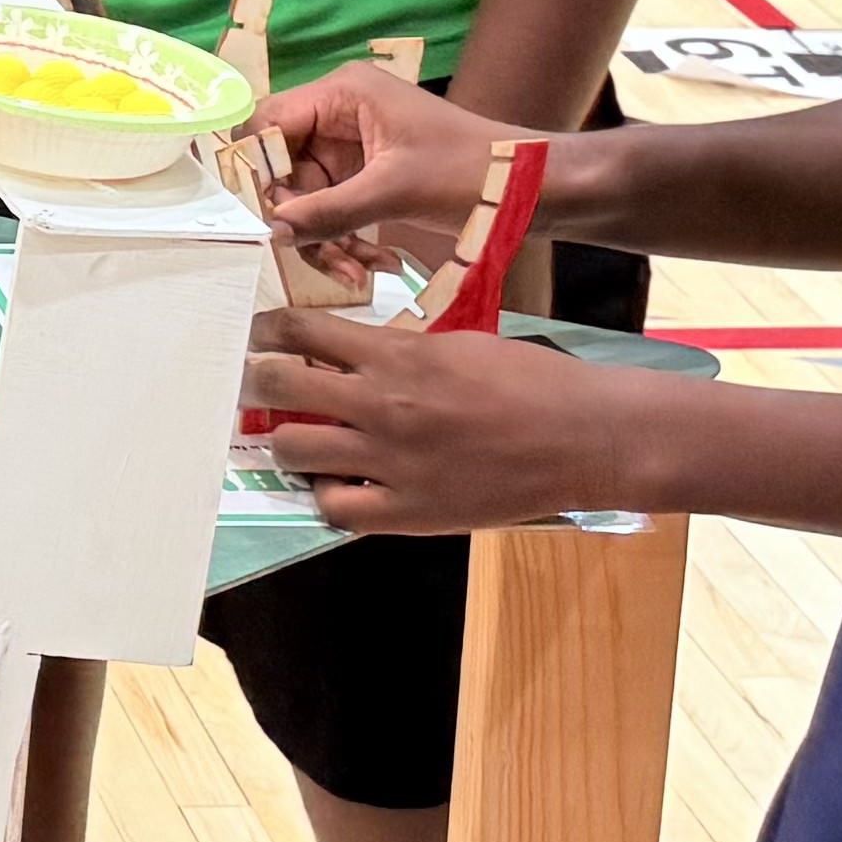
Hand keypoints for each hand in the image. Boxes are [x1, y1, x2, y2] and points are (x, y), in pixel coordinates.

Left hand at [238, 309, 639, 534]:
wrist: (582, 437)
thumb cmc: (530, 382)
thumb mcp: (457, 345)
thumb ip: (398, 351)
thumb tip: (349, 355)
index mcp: (397, 355)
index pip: (299, 330)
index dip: (268, 330)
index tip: (260, 335)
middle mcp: (381, 405)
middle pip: (278, 384)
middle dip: (259, 381)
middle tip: (259, 385)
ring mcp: (391, 462)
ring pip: (293, 447)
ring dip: (287, 440)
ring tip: (298, 439)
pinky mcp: (408, 512)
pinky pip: (335, 508)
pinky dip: (327, 495)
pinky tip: (340, 484)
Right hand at [251, 58, 502, 274]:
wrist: (534, 188)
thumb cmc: (470, 171)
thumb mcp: (395, 191)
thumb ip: (328, 210)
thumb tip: (272, 232)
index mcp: (341, 94)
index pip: (266, 125)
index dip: (257, 172)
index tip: (263, 220)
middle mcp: (338, 114)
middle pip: (282, 168)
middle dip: (299, 219)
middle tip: (323, 258)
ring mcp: (351, 148)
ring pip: (305, 198)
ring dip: (324, 239)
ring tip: (357, 273)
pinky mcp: (366, 177)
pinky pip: (333, 211)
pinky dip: (345, 240)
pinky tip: (372, 266)